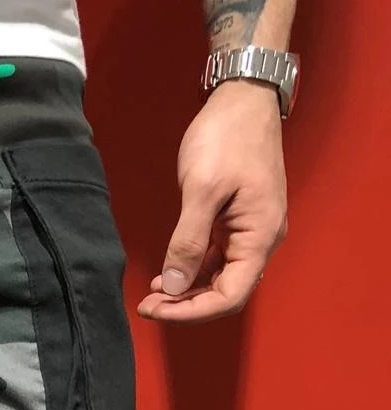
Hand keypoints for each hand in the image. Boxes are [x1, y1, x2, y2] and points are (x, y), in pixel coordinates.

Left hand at [139, 80, 287, 323]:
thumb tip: (172, 287)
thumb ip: (188, 242)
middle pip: (225, 292)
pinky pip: (217, 259)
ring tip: (152, 293)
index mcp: (260, 238)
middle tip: (146, 304)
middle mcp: (261, 241)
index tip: (154, 309)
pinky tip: (166, 273)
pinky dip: (192, 270)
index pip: (229, 296)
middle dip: (185, 305)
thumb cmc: (227, 138)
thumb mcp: (202, 190)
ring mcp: (251, 231)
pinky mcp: (238, 221)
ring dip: (186, 290)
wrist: (243, 97)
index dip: (191, 311)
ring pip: (220, 278)